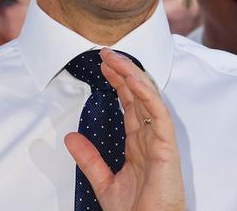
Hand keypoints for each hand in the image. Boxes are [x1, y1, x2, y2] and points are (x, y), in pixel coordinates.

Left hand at [64, 48, 184, 210]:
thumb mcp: (104, 183)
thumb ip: (89, 160)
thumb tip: (70, 138)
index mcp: (137, 145)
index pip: (128, 105)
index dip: (117, 83)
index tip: (103, 66)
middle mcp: (149, 138)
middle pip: (137, 96)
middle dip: (123, 72)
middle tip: (106, 53)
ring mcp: (159, 140)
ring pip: (148, 99)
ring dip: (132, 76)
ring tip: (116, 59)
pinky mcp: (166, 147)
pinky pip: (158, 115)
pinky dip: (147, 95)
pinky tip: (133, 80)